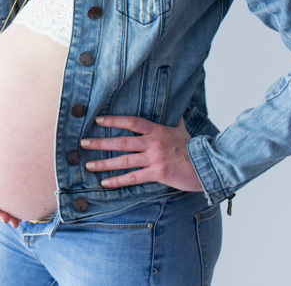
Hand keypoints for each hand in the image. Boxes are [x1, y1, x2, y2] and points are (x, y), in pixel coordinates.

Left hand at [79, 115, 203, 191]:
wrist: (207, 165)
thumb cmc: (193, 147)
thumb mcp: (182, 129)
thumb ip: (174, 119)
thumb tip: (175, 107)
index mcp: (157, 130)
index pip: (131, 122)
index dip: (114, 120)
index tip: (98, 120)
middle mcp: (153, 143)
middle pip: (122, 141)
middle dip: (100, 142)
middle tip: (83, 143)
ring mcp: (154, 159)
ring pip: (124, 160)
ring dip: (104, 162)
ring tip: (89, 164)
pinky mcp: (157, 173)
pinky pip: (133, 178)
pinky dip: (118, 181)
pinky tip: (105, 183)